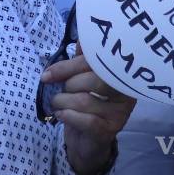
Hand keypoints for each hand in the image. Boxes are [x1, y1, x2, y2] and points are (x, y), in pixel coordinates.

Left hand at [41, 44, 135, 174]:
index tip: (48, 74)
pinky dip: (67, 116)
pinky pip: (86, 120)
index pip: (95, 63)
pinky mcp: (110, 130)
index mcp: (118, 74)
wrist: (87, 141)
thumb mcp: (82, 79)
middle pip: (94, 80)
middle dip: (68, 85)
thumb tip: (82, 33)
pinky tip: (62, 115)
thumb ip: (83, 59)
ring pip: (85, 101)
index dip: (69, 66)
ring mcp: (120, 113)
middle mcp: (125, 92)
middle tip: (61, 92)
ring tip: (58, 104)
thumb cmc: (84, 104)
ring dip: (63, 102)